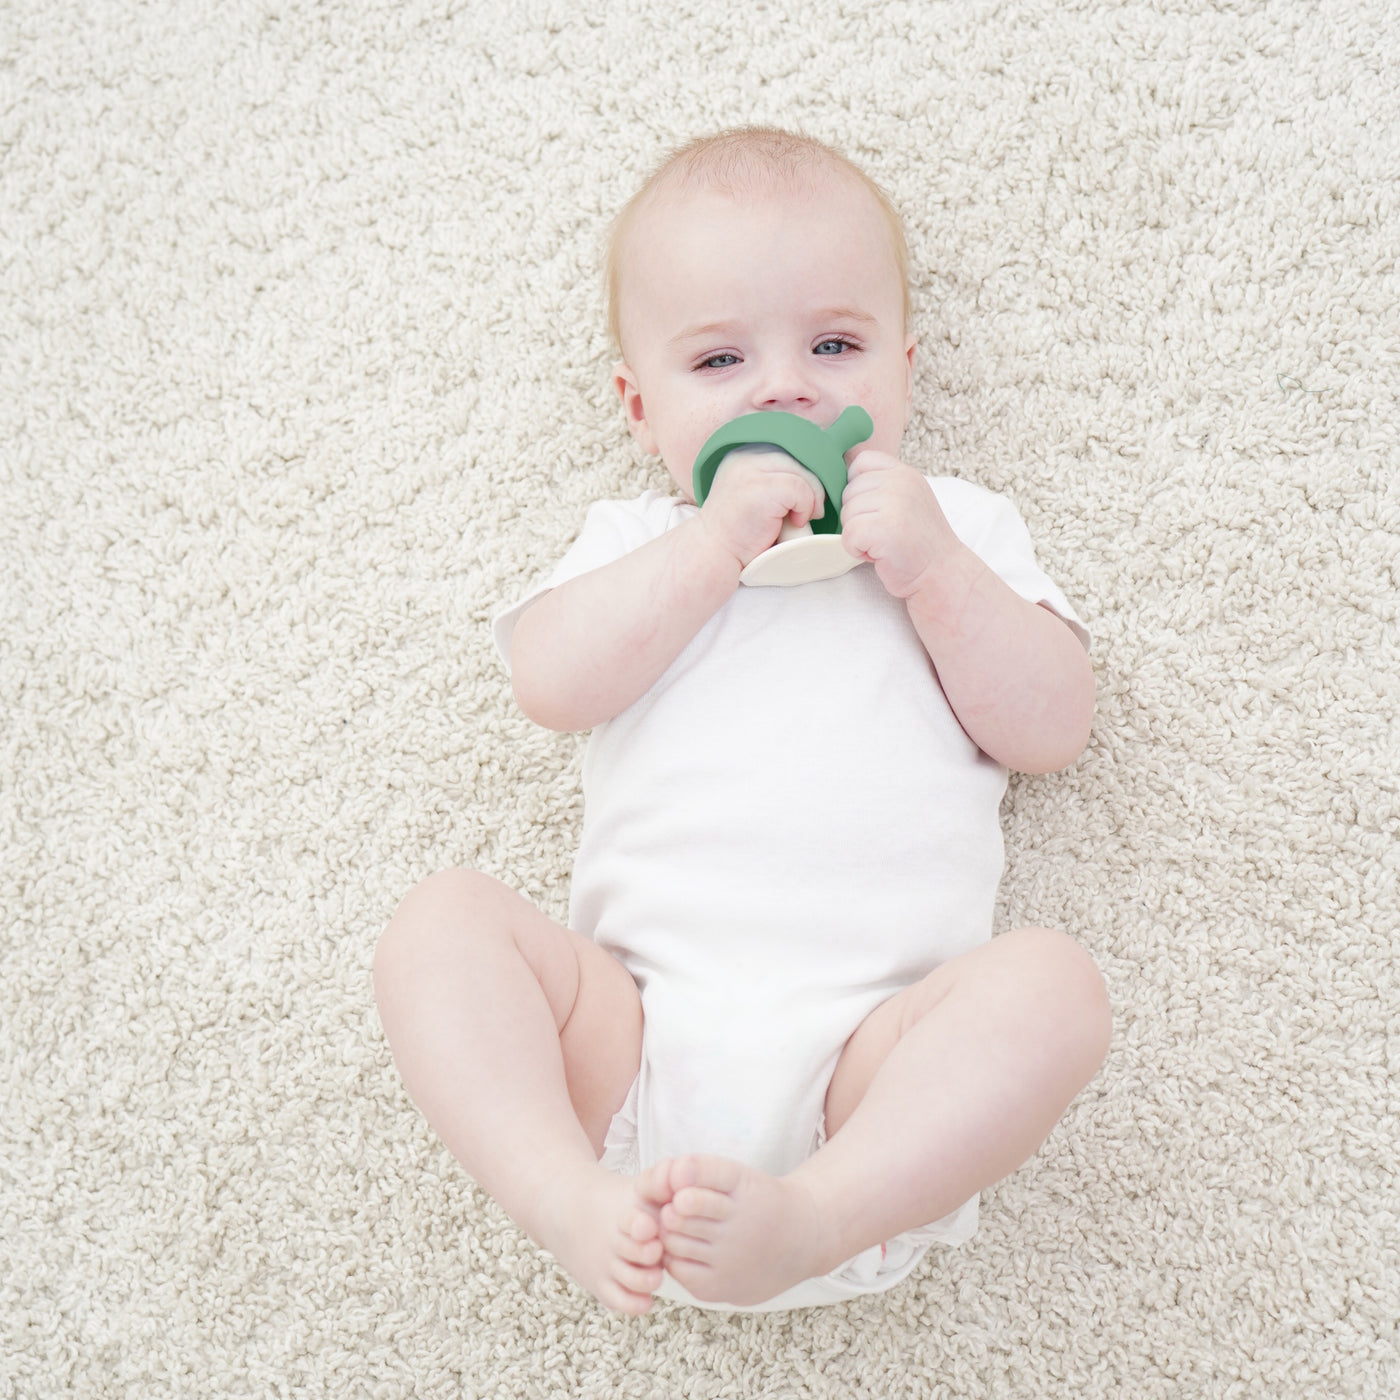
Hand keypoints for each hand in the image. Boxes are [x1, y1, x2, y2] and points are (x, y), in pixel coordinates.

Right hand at [698, 448, 827, 567]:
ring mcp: (751, 469)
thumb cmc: (741, 529)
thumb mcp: (756, 491)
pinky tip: (794, 522)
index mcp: (744, 451)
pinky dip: (805, 508)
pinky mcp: (760, 487)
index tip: (808, 492)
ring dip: (812, 498)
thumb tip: (821, 464)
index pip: (790, 444)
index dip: (808, 466)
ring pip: (804, 472)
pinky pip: (801, 488)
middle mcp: (745, 453)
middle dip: (814, 484)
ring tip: (800, 518)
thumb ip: (776, 474)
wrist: (714, 553)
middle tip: (810, 510)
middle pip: (801, 456)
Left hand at [840, 451, 958, 597]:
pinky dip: (857, 550)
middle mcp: (901, 482)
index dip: (858, 488)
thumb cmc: (917, 543)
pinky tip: (879, 554)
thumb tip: (839, 481)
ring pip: (847, 515)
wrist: (942, 573)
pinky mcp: (885, 528)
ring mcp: (895, 503)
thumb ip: (881, 486)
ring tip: (884, 544)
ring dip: (858, 536)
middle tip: (884, 533)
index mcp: (904, 473)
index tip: (875, 510)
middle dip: (857, 517)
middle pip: (848, 492)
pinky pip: (849, 535)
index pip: (861, 462)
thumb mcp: (905, 501)